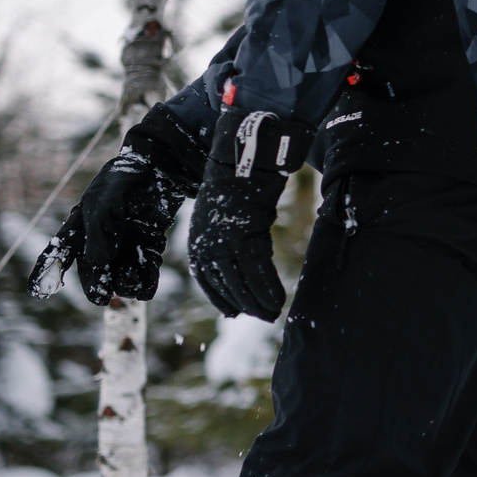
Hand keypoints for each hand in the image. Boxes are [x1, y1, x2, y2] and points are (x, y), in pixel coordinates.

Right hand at [29, 108, 201, 305]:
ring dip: (124, 283)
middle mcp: (101, 236)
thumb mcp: (107, 200)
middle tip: (104, 297)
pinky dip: (145, 278)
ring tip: (133, 290)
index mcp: (81, 223)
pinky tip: (147, 288)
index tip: (38, 291)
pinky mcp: (148, 242)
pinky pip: (143, 266)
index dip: (46, 270)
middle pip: (94, 268)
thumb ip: (101, 230)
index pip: (59, 249)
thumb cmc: (127, 178)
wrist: (162, 166)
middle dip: (97, 283)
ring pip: (120, 270)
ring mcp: (125, 241)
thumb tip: (98, 262)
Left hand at [187, 107, 311, 321]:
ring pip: (242, 281)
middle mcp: (207, 244)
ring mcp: (225, 242)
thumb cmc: (236, 182)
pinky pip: (258, 271)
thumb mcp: (223, 211)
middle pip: (226, 283)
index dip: (220, 297)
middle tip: (261, 316)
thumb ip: (226, 233)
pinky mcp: (246, 237)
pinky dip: (268, 288)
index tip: (232, 311)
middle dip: (243, 303)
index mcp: (199, 239)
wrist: (242, 160)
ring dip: (258, 300)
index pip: (207, 277)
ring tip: (272, 313)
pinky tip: (277, 300)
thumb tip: (240, 251)